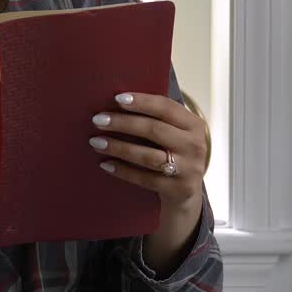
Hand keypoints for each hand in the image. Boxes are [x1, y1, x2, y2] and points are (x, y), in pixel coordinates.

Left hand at [89, 92, 208, 273]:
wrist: (186, 192)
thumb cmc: (172, 153)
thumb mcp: (173, 133)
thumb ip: (155, 119)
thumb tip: (116, 103)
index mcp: (194, 124)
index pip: (166, 107)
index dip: (142, 102)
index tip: (116, 98)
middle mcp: (195, 145)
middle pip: (154, 130)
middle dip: (123, 123)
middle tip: (98, 120)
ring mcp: (189, 169)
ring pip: (148, 156)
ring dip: (119, 147)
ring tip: (96, 142)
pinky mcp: (179, 190)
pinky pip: (145, 179)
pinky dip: (123, 171)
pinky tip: (105, 164)